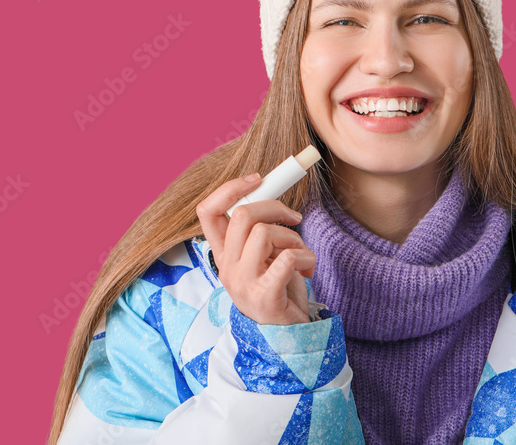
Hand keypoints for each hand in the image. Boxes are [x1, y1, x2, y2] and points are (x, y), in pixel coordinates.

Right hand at [195, 173, 315, 325]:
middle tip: (294, 218)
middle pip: (242, 215)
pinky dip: (305, 257)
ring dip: (293, 237)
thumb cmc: (279, 289)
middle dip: (275, 207)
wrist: (288, 336)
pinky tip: (307, 269)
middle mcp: (226, 268)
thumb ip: (259, 229)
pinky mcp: (264, 296)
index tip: (258, 179)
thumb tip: (268, 189)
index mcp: (223, 254)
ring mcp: (243, 283)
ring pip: (265, 233)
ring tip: (300, 254)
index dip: (230, 188)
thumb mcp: (262, 256)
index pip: (207, 211)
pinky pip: (287, 258)